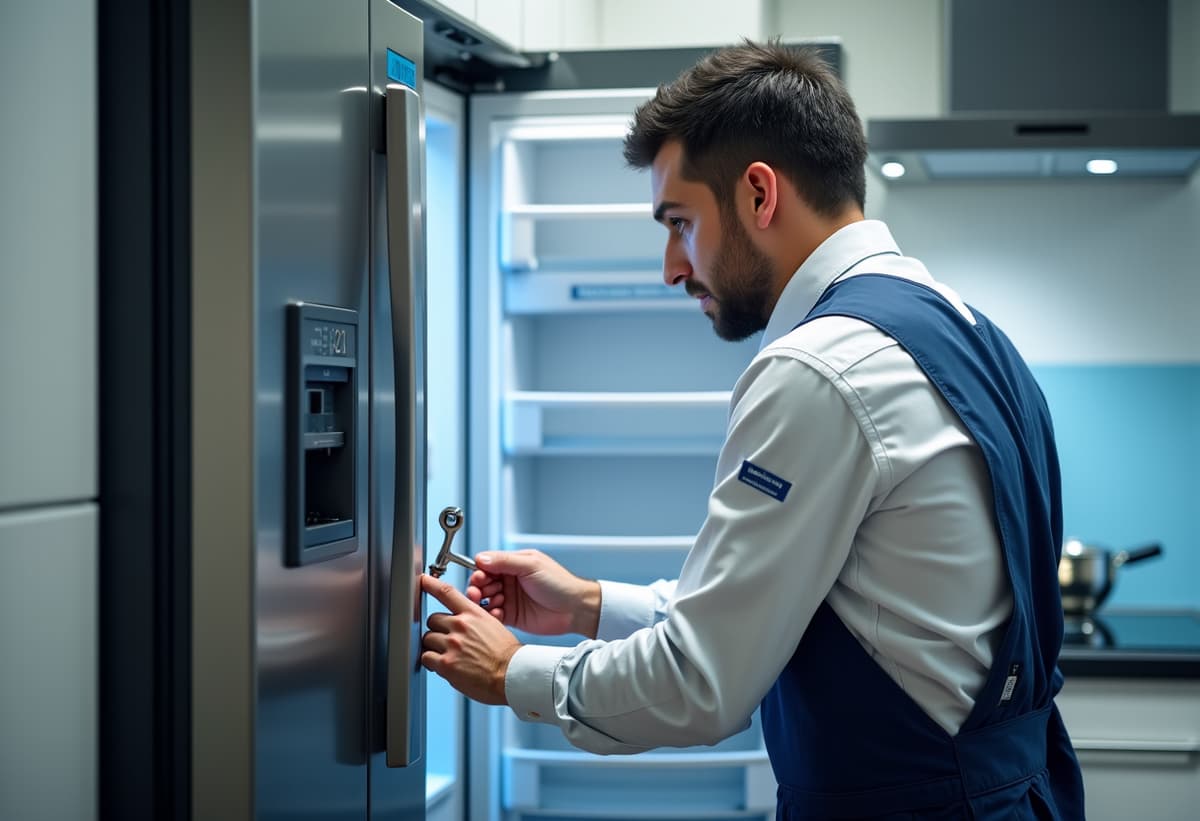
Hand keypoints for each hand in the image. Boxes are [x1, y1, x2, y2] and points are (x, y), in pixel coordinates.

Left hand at [420, 574, 520, 704]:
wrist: (512, 674)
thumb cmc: (506, 654)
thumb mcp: (493, 626)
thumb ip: (473, 621)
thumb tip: (458, 621)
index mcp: (473, 614)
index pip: (447, 593)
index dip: (432, 584)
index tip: (424, 580)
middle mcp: (460, 626)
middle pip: (432, 619)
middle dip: (437, 629)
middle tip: (446, 640)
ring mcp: (452, 644)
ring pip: (427, 639)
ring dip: (433, 646)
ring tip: (447, 654)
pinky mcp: (446, 663)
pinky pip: (426, 657)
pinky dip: (431, 662)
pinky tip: (442, 665)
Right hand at [466, 549, 600, 638]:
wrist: (575, 609)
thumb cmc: (560, 583)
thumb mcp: (531, 566)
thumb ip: (505, 561)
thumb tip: (481, 557)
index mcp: (513, 564)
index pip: (487, 565)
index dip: (479, 572)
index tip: (478, 578)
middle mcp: (509, 580)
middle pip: (483, 583)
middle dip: (478, 588)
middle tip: (477, 593)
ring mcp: (510, 598)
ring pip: (486, 600)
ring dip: (483, 602)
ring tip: (489, 604)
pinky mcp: (512, 616)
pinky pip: (494, 615)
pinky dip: (491, 615)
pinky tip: (498, 615)